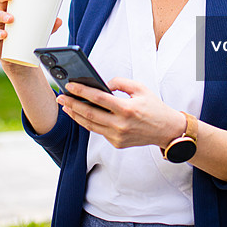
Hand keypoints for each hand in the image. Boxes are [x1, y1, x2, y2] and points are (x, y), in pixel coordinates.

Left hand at [56, 78, 185, 149]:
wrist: (166, 130)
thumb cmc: (153, 106)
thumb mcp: (140, 88)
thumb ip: (120, 82)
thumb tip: (103, 84)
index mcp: (126, 108)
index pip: (98, 98)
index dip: (81, 92)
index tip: (69, 86)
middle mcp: (120, 124)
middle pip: (89, 114)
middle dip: (72, 105)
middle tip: (60, 97)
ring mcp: (117, 136)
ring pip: (90, 125)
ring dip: (75, 115)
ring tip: (65, 106)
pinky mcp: (117, 143)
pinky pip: (98, 131)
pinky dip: (88, 122)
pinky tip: (80, 115)